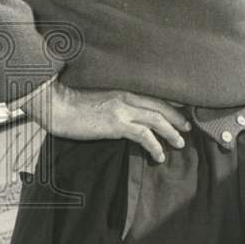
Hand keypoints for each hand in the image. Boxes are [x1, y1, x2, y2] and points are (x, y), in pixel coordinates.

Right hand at [21, 79, 190, 163]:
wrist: (56, 105)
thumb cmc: (73, 102)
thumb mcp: (100, 95)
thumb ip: (117, 99)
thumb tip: (128, 111)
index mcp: (124, 87)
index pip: (155, 94)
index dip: (172, 103)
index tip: (183, 110)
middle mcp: (127, 95)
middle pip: (162, 106)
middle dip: (178, 117)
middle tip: (188, 127)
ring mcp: (123, 109)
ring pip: (157, 120)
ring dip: (172, 132)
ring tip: (180, 142)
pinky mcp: (117, 124)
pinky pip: (144, 135)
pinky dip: (155, 146)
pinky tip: (160, 155)